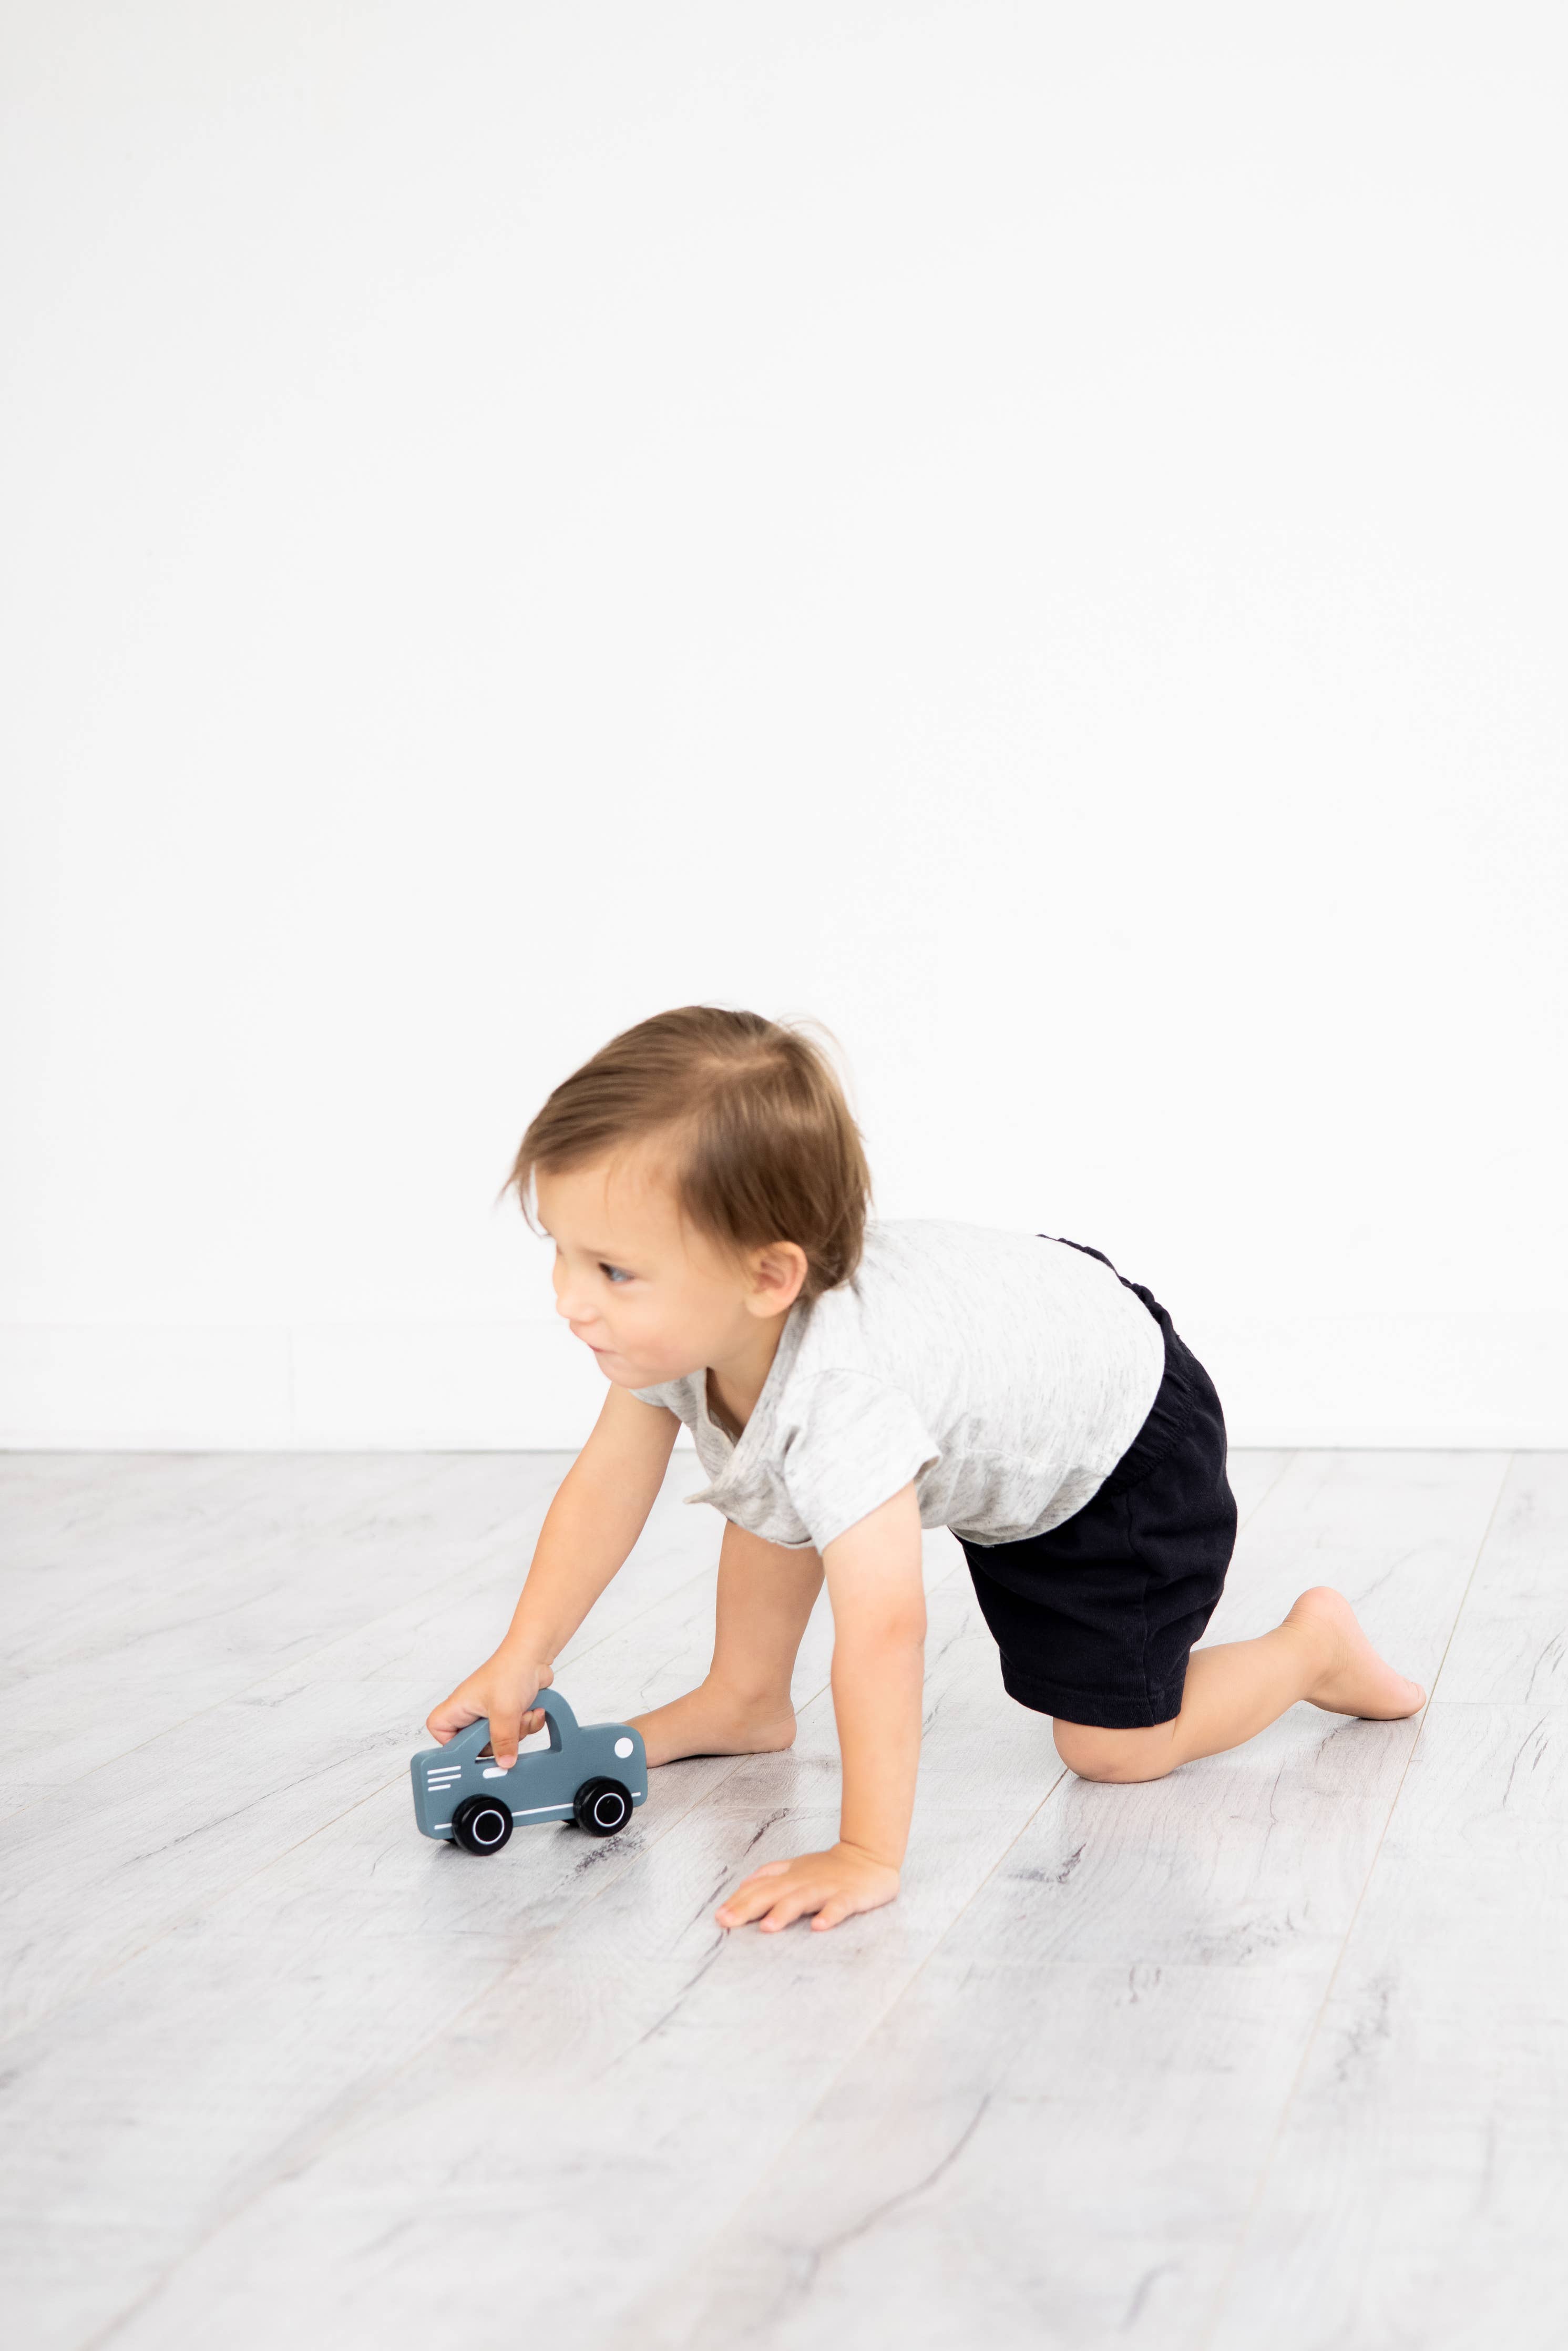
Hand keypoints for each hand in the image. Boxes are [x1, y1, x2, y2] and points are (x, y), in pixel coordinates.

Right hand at [426, 1650, 553, 1766]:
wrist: (535, 1655)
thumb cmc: (510, 1670)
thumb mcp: (505, 1711)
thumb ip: (503, 1740)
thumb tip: (504, 1763)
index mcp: (459, 1706)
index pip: (438, 1730)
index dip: (451, 1743)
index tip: (471, 1748)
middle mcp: (472, 1711)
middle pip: (475, 1743)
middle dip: (498, 1740)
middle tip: (506, 1731)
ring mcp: (490, 1713)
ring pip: (500, 1740)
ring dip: (518, 1731)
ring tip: (523, 1714)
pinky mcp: (508, 1713)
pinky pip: (516, 1732)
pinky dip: (527, 1724)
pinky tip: (533, 1711)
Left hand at [715, 1842, 899, 1934]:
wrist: (869, 1855)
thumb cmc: (828, 1867)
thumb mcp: (796, 1867)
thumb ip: (770, 1875)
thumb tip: (742, 1884)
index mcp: (790, 1876)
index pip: (758, 1888)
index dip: (738, 1902)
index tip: (718, 1916)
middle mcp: (804, 1881)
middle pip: (772, 1894)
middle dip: (749, 1907)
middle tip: (727, 1922)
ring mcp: (827, 1888)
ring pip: (802, 1899)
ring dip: (784, 1912)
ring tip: (767, 1928)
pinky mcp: (850, 1895)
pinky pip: (839, 1907)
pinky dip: (830, 1915)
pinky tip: (819, 1927)